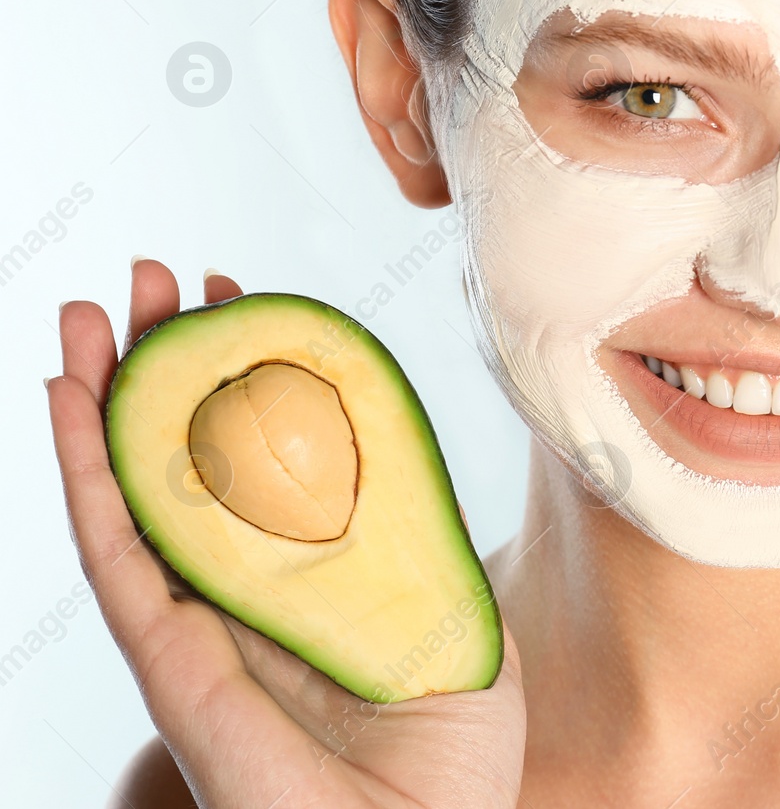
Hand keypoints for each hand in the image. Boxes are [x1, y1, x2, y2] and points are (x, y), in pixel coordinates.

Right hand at [47, 259, 525, 807]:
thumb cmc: (455, 755)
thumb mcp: (451, 617)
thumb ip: (419, 539)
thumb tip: (404, 457)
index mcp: (304, 579)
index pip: (255, 459)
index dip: (239, 379)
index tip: (239, 301)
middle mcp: (239, 594)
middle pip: (180, 460)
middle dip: (161, 367)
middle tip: (150, 281)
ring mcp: (194, 621)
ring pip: (129, 489)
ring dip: (101, 395)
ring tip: (85, 306)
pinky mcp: (165, 656)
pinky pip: (112, 548)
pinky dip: (83, 467)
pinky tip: (66, 392)